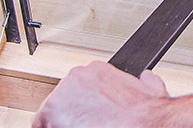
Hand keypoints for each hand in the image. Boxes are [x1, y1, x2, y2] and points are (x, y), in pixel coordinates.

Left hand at [33, 61, 170, 127]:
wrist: (139, 124)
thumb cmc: (142, 114)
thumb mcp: (150, 90)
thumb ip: (143, 82)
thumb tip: (147, 79)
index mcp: (97, 71)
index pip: (79, 92)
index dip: (83, 110)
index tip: (89, 118)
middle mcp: (76, 77)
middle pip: (63, 103)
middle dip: (71, 117)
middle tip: (87, 126)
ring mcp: (60, 95)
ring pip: (51, 116)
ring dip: (63, 124)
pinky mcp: (48, 113)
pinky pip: (42, 126)